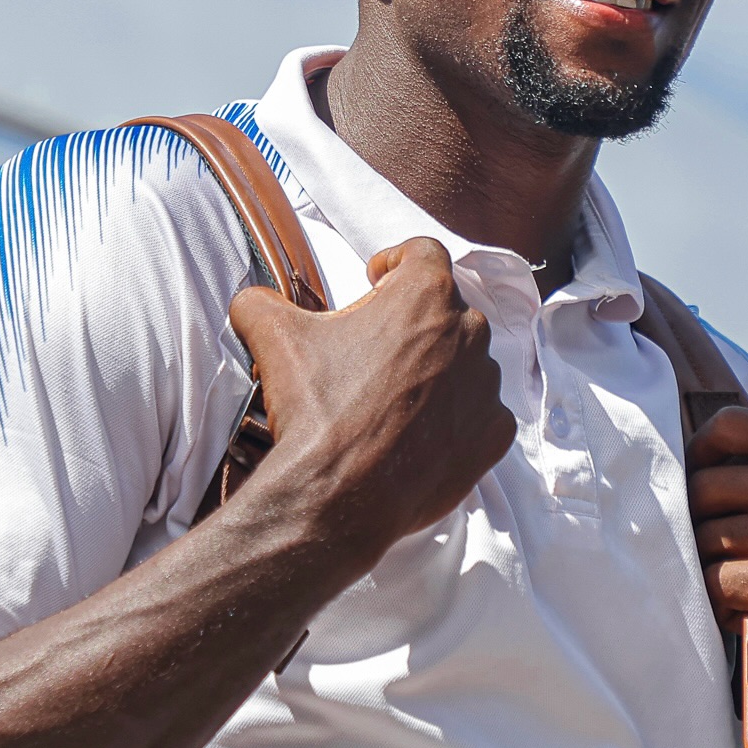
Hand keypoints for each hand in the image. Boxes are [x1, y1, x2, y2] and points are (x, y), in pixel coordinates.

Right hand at [228, 237, 516, 574]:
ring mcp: (487, 385)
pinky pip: (481, 413)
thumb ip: (261, 301)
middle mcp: (469, 331)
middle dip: (413, 321)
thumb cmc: (317, 407)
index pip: (423, 253)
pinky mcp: (494, 433)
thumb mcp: (274, 337)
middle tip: (375, 347)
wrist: (339, 494)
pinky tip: (418, 431)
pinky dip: (456, 418)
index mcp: (426, 292)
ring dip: (438, 369)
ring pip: (467, 361)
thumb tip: (253, 301)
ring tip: (394, 395)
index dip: (396, 262)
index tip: (376, 281)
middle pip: (446, 309)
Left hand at [686, 409, 747, 747]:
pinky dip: (718, 605)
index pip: (729, 424)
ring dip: (710, 569)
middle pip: (705, 486)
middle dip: (699, 525)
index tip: (699, 486)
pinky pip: (712, 581)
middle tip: (723, 559)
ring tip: (745, 590)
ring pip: (704, 536)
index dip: (698, 455)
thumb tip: (688, 454)